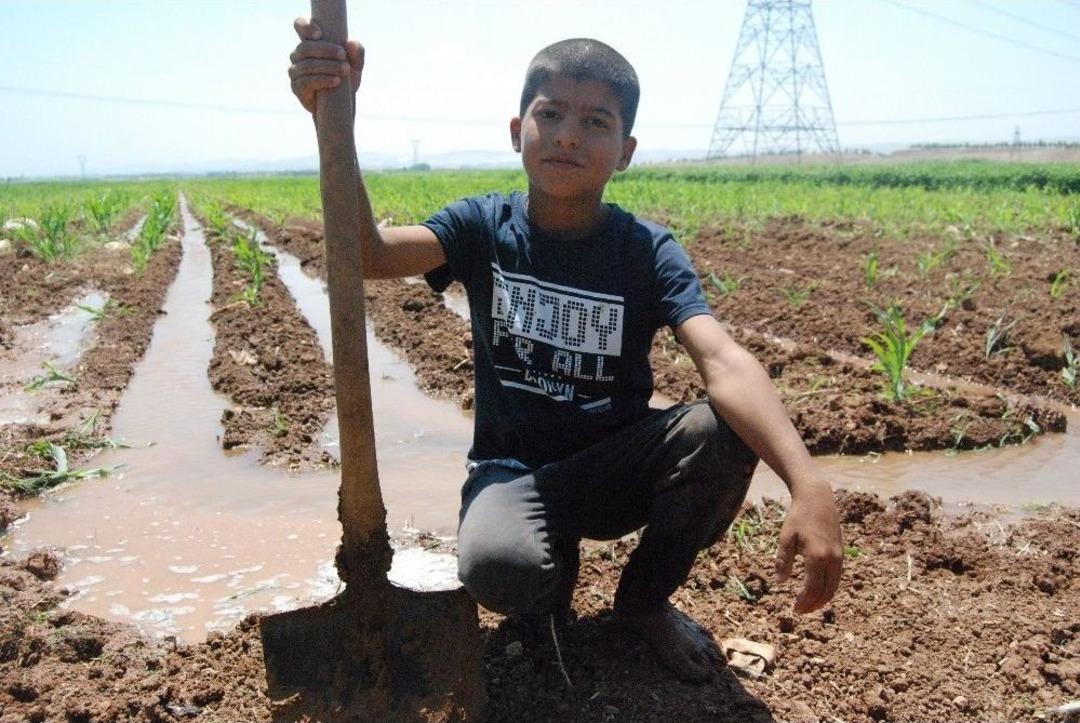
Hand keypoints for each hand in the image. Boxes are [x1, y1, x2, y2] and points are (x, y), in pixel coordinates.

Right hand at [288, 17, 363, 113]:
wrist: (342, 106)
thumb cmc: (346, 80)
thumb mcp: (356, 66)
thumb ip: (357, 53)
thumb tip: (351, 43)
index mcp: (310, 43)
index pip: (299, 25)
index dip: (305, 26)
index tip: (320, 34)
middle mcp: (298, 55)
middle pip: (305, 47)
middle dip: (325, 50)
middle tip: (343, 55)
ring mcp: (295, 71)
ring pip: (306, 65)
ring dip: (327, 66)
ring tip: (345, 71)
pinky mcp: (297, 88)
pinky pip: (305, 81)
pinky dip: (322, 80)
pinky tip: (336, 81)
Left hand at [774, 480, 842, 613]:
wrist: (818, 499)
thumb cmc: (798, 517)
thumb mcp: (786, 537)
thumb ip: (783, 560)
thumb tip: (780, 582)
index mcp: (817, 556)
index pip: (813, 588)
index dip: (804, 602)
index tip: (794, 608)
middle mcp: (832, 559)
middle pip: (826, 592)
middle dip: (813, 605)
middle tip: (800, 610)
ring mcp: (839, 557)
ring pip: (834, 587)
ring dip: (822, 599)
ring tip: (808, 604)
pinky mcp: (841, 553)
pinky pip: (837, 578)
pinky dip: (828, 588)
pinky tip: (817, 589)